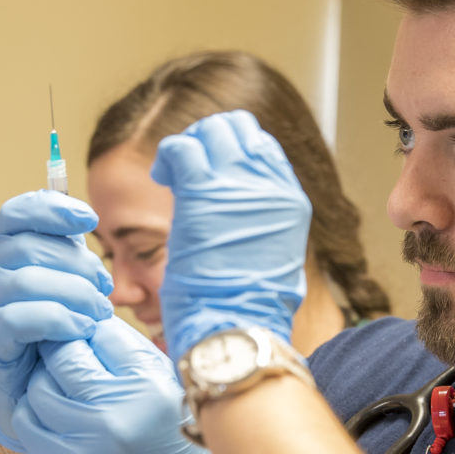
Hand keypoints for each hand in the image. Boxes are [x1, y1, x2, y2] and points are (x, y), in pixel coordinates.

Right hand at [0, 190, 113, 451]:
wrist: (39, 390)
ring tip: (98, 314)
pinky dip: (61, 321)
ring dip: (77, 297)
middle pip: (34, 248)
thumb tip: (84, 218)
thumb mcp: (68, 285)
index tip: (89, 219)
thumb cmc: (59, 330)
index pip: (18, 213)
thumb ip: (71, 254)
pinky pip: (26, 317)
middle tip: (104, 291)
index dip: (53, 210)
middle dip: (80, 267)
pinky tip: (81, 330)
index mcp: (3, 249)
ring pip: (31, 281)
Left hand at [14, 316, 239, 453]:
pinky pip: (28, 423)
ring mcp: (89, 438)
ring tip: (65, 394)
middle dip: (64, 353)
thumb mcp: (180, 400)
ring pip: (40, 386)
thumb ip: (142, 363)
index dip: (94, 334)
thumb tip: (96, 327)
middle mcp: (120, 406)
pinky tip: (56, 421)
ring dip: (47, 384)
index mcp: (155, 384)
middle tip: (71, 363)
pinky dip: (36, 415)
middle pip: (65, 353)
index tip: (95, 343)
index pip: (103, 331)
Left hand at [151, 109, 310, 363]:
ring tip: (174, 173)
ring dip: (188, 146)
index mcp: (290, 201)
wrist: (236, 324)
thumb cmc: (249, 307)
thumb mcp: (277, 256)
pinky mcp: (202, 192)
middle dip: (209, 139)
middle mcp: (270, 186)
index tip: (215, 170)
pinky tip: (163, 176)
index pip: (264, 147)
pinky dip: (168, 156)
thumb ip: (265, 223)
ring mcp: (237, 186)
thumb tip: (247, 216)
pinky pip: (181, 149)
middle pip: (239, 130)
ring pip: (211, 131)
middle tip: (190, 165)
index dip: (234, 150)